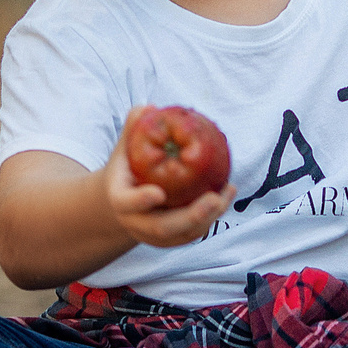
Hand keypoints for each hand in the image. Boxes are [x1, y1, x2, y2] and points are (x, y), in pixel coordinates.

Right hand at [104, 122, 231, 248]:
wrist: (125, 199)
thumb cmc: (129, 167)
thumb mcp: (126, 147)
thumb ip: (134, 128)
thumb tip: (148, 108)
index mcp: (120, 199)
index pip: (127, 203)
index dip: (141, 200)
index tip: (158, 193)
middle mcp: (136, 222)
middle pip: (162, 227)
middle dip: (191, 216)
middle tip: (214, 199)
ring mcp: (154, 235)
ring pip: (183, 234)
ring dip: (209, 217)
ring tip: (227, 193)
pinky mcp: (172, 239)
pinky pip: (194, 233)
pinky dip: (212, 217)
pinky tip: (226, 196)